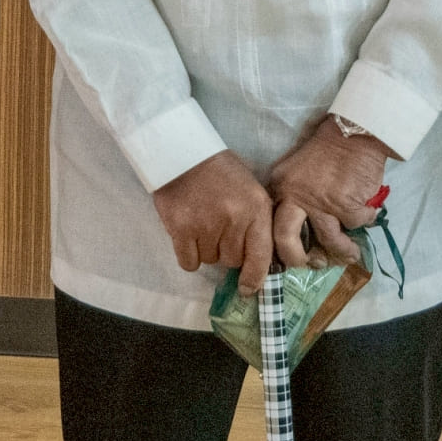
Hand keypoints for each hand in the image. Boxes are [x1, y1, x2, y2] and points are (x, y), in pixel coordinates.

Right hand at [151, 150, 274, 294]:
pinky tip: (187, 234)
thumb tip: (257, 263)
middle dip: (226, 251)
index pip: (261, 256)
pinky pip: (189, 262)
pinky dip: (188, 254)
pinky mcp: (180, 229)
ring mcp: (206, 225)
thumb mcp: (251, 190)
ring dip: (206, 249)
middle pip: (232, 261)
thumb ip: (257, 223)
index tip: (247, 289)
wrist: (183, 151)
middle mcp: (234, 219)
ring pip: (210, 261)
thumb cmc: (221, 171)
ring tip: (202, 222)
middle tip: (218, 229)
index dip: (254, 278)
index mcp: (256, 208)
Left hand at [267, 116, 389, 271]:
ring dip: (343, 252)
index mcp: (280, 187)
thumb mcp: (298, 171)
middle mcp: (295, 196)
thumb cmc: (328, 151)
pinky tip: (367, 212)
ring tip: (351, 254)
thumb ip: (295, 198)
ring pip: (328, 241)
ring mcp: (321, 203)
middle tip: (312, 263)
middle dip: (297, 259)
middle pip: (285, 240)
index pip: (270, 223)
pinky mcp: (346, 206)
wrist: (354, 132)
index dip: (280, 244)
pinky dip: (365, 220)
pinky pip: (357, 224)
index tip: (292, 254)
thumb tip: (305, 235)